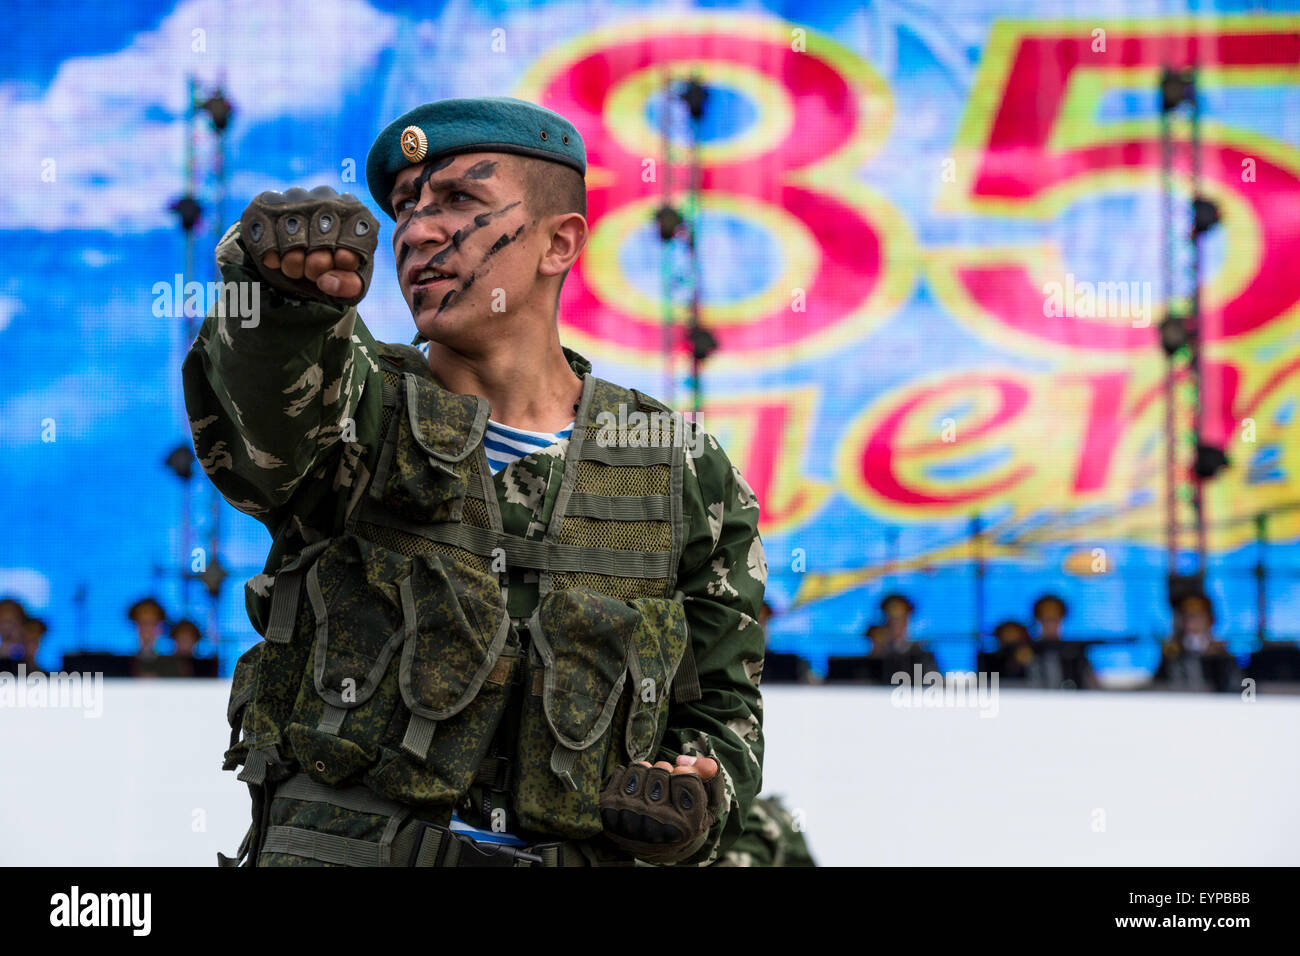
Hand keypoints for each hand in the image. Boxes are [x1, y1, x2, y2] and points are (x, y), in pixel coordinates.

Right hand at [239, 186, 378, 306]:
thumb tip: (327, 282)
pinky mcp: (264, 203)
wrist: (297, 258)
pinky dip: (270, 257)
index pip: (357, 236)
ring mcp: (293, 198)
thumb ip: (349, 285)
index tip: (338, 264)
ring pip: (290, 236)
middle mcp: (326, 197)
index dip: (346, 259)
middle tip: (313, 271)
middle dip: (317, 265)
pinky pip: (263, 236)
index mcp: (356, 213)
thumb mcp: (349, 281)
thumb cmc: (331, 267)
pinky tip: (277, 259)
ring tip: (296, 266)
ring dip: (292, 263)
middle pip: (322, 238)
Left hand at [599, 755, 723, 863]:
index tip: (681, 782)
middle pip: (661, 771)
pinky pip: (621, 772)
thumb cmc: (682, 820)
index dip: (684, 773)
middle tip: (664, 788)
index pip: (685, 777)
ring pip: (640, 768)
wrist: (653, 846)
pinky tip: (634, 791)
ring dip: (646, 773)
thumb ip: (711, 777)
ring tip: (649, 788)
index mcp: (685, 825)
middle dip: (664, 772)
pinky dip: (628, 775)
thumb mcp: (707, 804)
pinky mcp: (610, 810)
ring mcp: (630, 816)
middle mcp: (656, 823)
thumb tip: (683, 760)